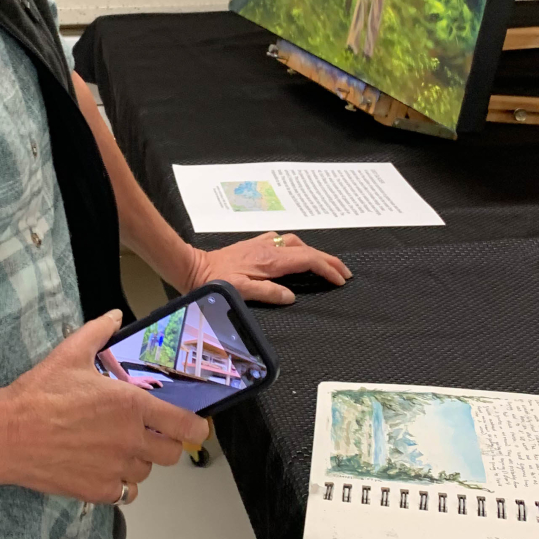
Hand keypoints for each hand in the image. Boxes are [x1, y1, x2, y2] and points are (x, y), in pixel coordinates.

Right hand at [0, 312, 207, 505]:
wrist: (6, 435)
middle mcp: (130, 440)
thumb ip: (99, 333)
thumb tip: (113, 316)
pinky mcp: (98, 491)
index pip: (185, 425)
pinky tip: (103, 468)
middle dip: (164, 444)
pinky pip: (125, 493)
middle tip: (148, 434)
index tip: (194, 426)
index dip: (195, 427)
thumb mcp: (70, 354)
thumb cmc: (38, 395)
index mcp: (131, 405)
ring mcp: (115, 469)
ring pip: (146, 473)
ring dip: (139, 462)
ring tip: (118, 448)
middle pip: (171, 454)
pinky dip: (119, 483)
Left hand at [184, 234, 351, 306]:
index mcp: (271, 260)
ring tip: (326, 265)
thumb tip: (292, 296)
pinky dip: (298, 248)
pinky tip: (297, 255)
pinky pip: (284, 242)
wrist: (194, 267)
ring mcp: (262, 244)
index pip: (308, 260)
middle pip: (307, 250)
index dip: (327, 269)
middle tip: (345, 273)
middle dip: (328, 260)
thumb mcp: (241, 292)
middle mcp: (270, 248)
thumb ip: (268, 293)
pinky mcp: (255, 245)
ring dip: (314, 253)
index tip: (340, 280)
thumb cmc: (215, 282)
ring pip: (297, 243)